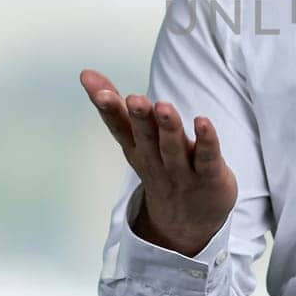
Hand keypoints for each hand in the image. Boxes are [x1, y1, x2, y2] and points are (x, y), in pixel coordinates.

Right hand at [79, 68, 237, 255]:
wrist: (187, 223)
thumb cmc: (160, 168)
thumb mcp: (135, 139)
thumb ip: (116, 107)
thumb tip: (85, 72)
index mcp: (137, 149)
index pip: (120, 128)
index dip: (109, 110)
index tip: (99, 92)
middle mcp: (156, 161)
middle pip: (146, 138)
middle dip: (140, 118)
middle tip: (134, 98)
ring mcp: (182, 172)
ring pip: (173, 149)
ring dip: (169, 128)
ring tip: (163, 107)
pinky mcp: (209, 177)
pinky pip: (208, 158)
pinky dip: (206, 141)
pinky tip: (203, 122)